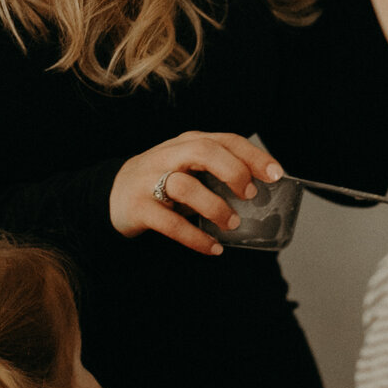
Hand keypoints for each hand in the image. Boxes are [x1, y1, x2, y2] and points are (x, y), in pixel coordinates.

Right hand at [110, 132, 284, 256]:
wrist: (112, 194)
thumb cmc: (163, 180)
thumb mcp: (189, 166)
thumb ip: (217, 171)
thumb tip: (262, 191)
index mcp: (187, 143)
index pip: (224, 140)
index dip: (252, 155)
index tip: (275, 174)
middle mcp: (169, 156)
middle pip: (204, 151)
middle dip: (233, 171)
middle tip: (250, 194)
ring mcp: (150, 180)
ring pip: (185, 186)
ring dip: (214, 206)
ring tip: (231, 223)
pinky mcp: (139, 207)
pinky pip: (170, 223)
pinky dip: (196, 238)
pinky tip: (213, 247)